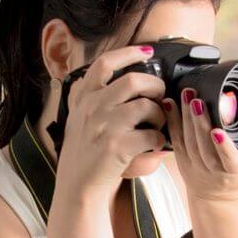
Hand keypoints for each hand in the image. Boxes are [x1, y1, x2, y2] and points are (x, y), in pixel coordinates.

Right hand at [55, 45, 166, 197]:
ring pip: (146, 106)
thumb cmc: (84, 151)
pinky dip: (160, 139)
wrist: (77, 185)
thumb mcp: (79, 117)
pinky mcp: (117, 147)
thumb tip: (121, 77)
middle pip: (133, 81)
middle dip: (155, 85)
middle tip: (160, 95)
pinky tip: (156, 144)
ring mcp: (104, 127)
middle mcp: (92, 108)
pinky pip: (151, 135)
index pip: (104, 63)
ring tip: (158, 124)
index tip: (147, 51)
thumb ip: (92, 96)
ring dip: (160, 115)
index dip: (128, 53)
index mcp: (84, 98)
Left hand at [161, 88, 237, 201]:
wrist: (217, 194)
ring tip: (187, 95)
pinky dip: (171, 120)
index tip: (217, 132)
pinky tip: (169, 103)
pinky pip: (175, 139)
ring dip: (185, 116)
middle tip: (197, 98)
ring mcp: (195, 165)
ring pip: (187, 140)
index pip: (228, 160)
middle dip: (199, 121)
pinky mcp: (181, 159)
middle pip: (203, 145)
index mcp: (234, 170)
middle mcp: (212, 169)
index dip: (222, 147)